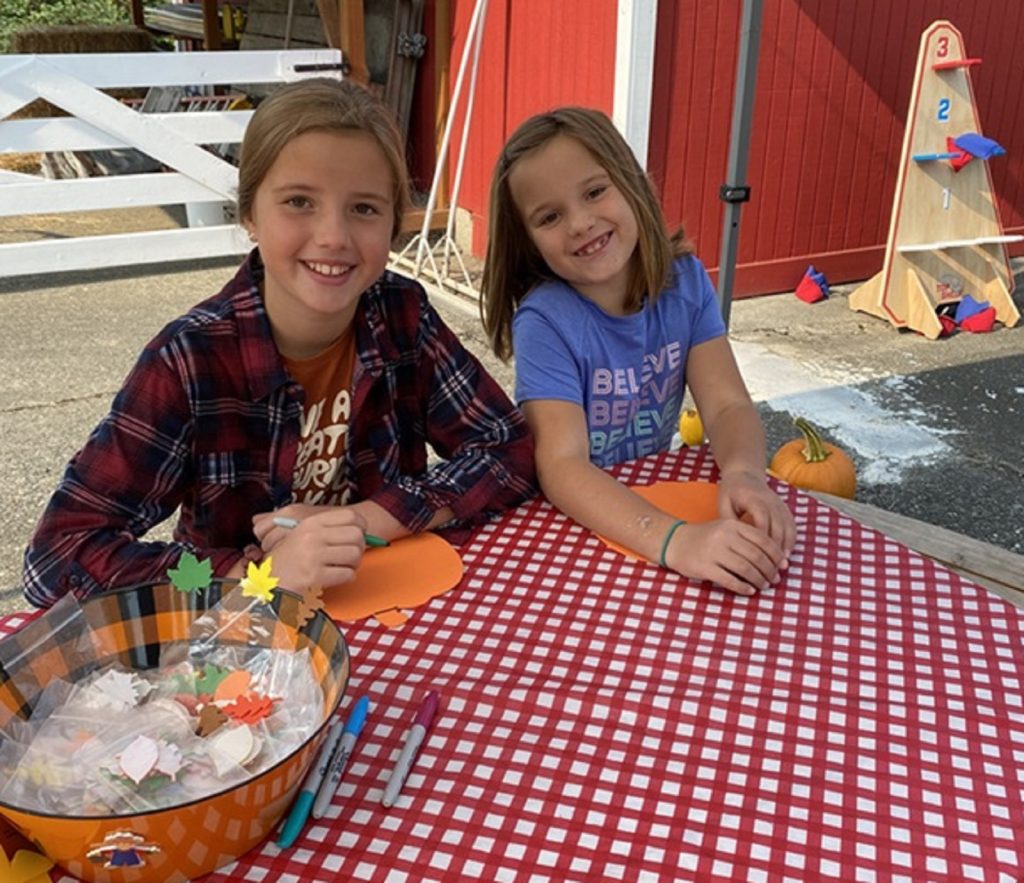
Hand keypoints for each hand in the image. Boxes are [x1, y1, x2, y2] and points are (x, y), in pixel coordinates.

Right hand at [251, 506, 366, 590]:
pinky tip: (337, 577)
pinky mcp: (315, 576)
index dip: (361, 526)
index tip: (359, 534)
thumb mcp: (302, 535)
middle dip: (359, 548)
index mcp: (310, 523)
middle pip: (357, 535)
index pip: (350, 516)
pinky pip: (347, 574)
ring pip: (355, 555)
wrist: (268, 583)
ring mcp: (313, 555)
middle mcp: (312, 536)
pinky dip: (347, 577)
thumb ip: (327, 529)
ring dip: (354, 564)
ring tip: (344, 567)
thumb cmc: (289, 560)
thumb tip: (361, 529)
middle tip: (352, 556)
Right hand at [663, 518, 787, 595]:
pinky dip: (742, 587)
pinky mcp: (705, 567)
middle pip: (756, 555)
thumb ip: (746, 538)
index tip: (784, 565)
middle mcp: (724, 536)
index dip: (776, 554)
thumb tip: (774, 557)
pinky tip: (749, 591)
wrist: (675, 541)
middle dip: (769, 570)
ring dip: (758, 579)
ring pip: (745, 568)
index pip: (762, 540)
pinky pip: (729, 579)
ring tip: (764, 586)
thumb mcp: (725, 529)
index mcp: (732, 525)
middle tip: (775, 579)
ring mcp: (714, 552)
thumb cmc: (705, 537)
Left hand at [717, 469, 797, 561]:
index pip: (762, 519)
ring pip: (787, 527)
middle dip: (776, 548)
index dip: (763, 538)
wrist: (744, 474)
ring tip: (781, 565)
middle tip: (772, 568)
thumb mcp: (723, 504)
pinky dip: (791, 540)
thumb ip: (729, 522)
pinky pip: (791, 525)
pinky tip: (786, 554)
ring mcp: (780, 504)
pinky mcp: (784, 508)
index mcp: (753, 499)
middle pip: (777, 526)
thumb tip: (735, 545)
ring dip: (786, 547)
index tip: (760, 557)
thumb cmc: (730, 491)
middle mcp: (770, 501)